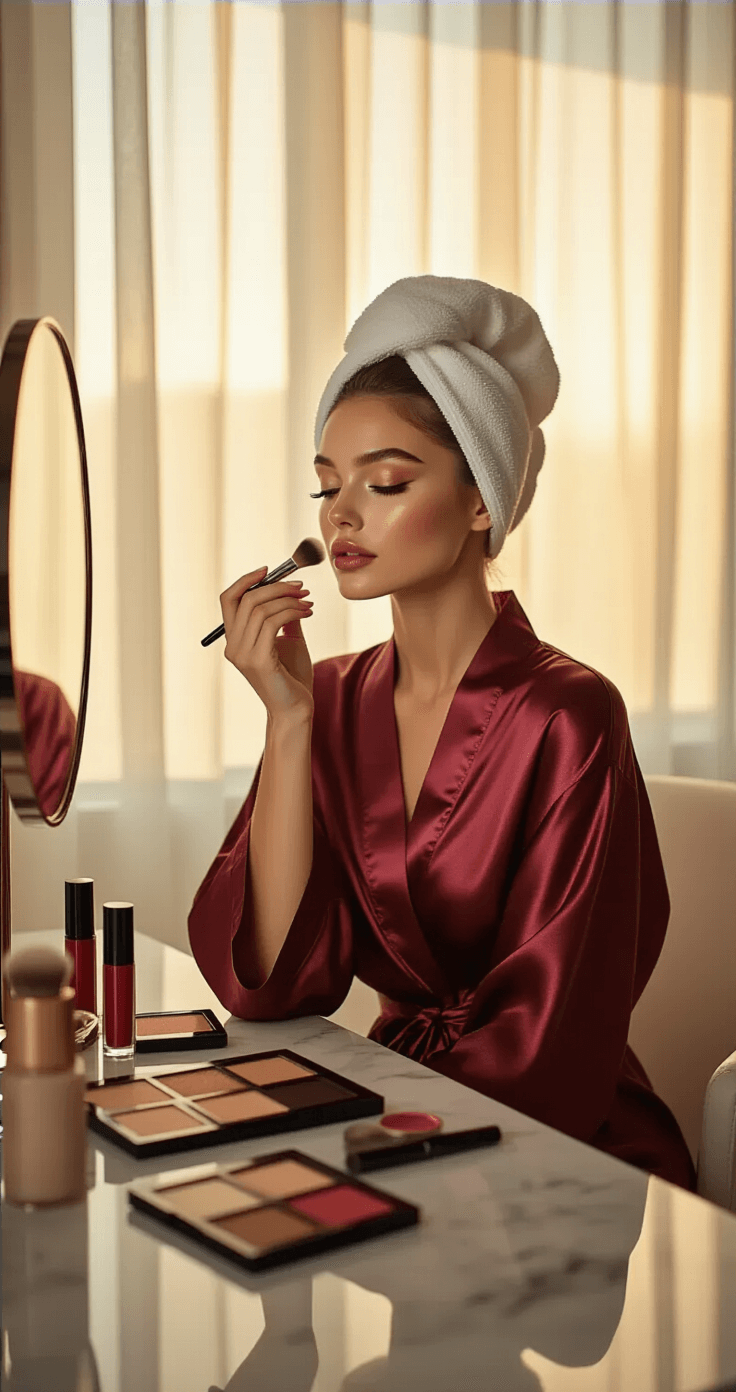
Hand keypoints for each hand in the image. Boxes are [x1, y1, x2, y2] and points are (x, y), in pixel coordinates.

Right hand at [219, 566, 314, 719]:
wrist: (296, 708)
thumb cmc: (292, 676)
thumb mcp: (288, 639)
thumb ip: (283, 617)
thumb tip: (290, 591)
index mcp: (234, 639)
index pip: (229, 599)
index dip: (246, 580)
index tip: (269, 570)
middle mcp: (233, 646)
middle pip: (246, 599)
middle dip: (276, 586)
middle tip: (301, 586)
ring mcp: (243, 654)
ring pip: (260, 609)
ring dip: (288, 599)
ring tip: (308, 602)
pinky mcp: (258, 660)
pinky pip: (273, 622)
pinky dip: (292, 611)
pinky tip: (308, 613)